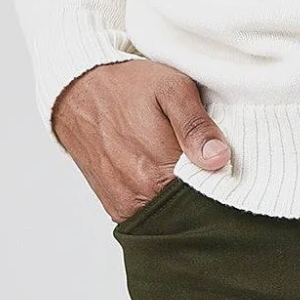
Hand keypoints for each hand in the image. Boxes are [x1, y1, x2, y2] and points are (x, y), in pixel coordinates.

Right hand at [49, 59, 232, 222]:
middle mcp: (140, 197)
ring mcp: (125, 206)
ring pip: (170, 212)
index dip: (221, 176)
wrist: (77, 92)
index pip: (210, 193)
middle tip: (200, 155)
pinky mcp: (116, 208)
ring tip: (177, 160)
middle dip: (202, 186)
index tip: (221, 157)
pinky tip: (161, 171)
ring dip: (181, 192)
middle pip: (191, 206)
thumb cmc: (127, 86)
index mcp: (159, 172)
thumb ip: (196, 125)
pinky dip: (161, 197)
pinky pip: (150, 213)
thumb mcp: (171, 88)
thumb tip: (218, 158)